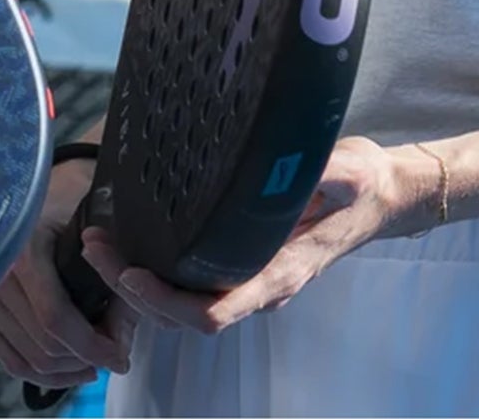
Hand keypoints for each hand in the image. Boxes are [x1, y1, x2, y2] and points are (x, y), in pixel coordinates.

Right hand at [0, 157, 138, 389]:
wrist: (19, 182)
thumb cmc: (59, 197)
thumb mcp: (90, 221)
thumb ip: (112, 273)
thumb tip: (123, 334)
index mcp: (20, 249)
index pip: (55, 318)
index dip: (92, 345)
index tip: (120, 354)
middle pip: (44, 345)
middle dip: (86, 358)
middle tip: (114, 351)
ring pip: (29, 359)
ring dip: (67, 369)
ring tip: (94, 359)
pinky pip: (10, 359)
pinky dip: (41, 371)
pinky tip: (67, 366)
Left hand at [79, 136, 436, 335]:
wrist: (385, 196)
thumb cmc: (364, 185)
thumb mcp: (350, 171)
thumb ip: (325, 172)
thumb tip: (300, 164)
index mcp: (281, 272)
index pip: (215, 311)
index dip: (168, 301)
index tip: (130, 273)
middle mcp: (261, 285)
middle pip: (187, 315)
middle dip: (134, 291)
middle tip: (94, 246)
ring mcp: (251, 278)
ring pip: (185, 306)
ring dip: (138, 285)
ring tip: (99, 243)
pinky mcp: (243, 263)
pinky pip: (193, 285)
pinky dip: (156, 273)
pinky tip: (130, 240)